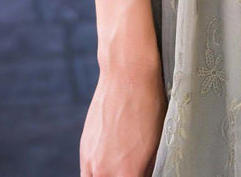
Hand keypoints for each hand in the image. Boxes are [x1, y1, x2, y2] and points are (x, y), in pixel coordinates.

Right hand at [80, 60, 167, 176]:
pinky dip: (97, 172)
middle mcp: (103, 170)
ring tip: (119, 168)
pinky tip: (110, 161)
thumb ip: (148, 169)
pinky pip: (87, 171)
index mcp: (126, 172)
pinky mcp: (84, 147)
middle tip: (130, 170)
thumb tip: (144, 175)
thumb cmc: (148, 104)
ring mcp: (89, 158)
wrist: (127, 73)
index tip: (141, 173)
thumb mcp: (157, 142)